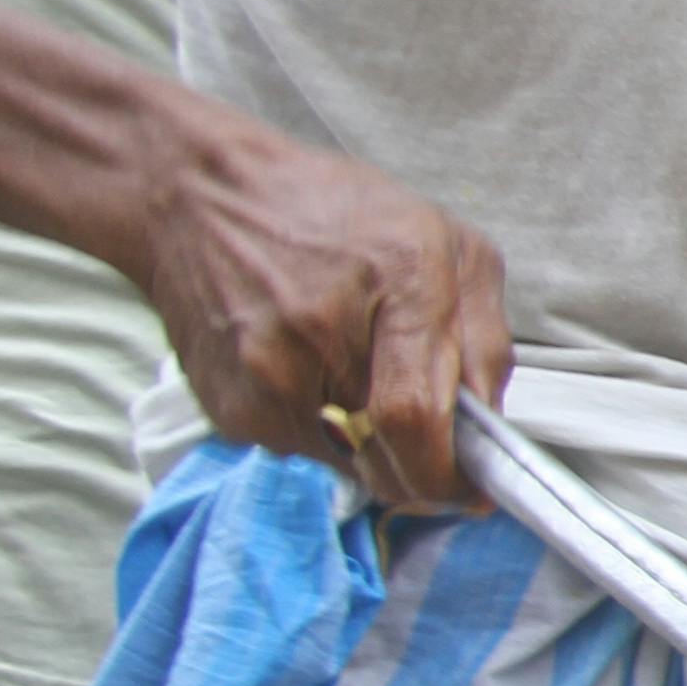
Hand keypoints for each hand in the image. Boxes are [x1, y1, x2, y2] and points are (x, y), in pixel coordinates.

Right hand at [138, 110, 509, 510]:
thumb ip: (484, 339)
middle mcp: (321, 333)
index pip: (417, 418)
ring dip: (368, 442)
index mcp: (399, 280)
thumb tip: (489, 428)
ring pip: (348, 463)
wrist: (197, 196)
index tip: (472, 489)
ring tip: (350, 366)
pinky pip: (300, 448)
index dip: (450, 474)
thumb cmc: (335, 213)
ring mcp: (263, 375)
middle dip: (420, 466)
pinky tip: (307, 367)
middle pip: (387, 459)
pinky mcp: (227, 407)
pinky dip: (321, 425)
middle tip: (425, 431)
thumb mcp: (446, 245)